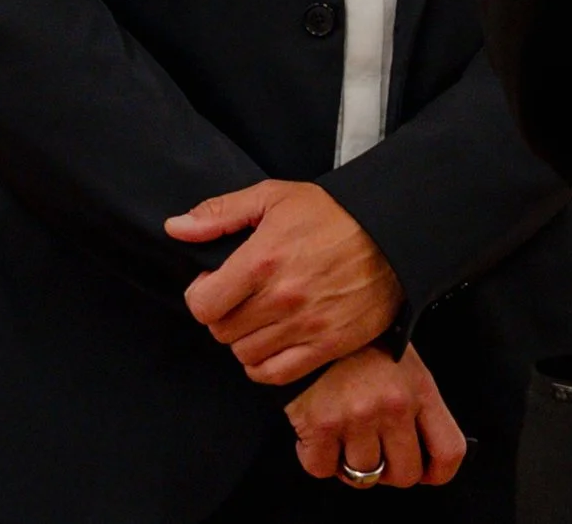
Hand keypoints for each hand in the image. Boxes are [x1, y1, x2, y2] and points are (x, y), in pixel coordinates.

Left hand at [166, 179, 401, 384]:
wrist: (395, 233)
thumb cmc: (336, 213)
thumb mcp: (275, 197)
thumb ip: (221, 214)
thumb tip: (176, 229)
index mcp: (263, 259)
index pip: (202, 304)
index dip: (202, 295)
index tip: (216, 285)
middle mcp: (282, 297)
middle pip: (222, 331)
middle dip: (225, 315)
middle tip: (243, 298)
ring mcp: (306, 324)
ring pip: (244, 354)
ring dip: (246, 338)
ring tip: (263, 317)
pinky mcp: (328, 344)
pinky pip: (275, 374)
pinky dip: (265, 365)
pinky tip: (273, 342)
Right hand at [287, 345, 468, 489]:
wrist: (315, 318)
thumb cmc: (361, 339)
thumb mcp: (404, 362)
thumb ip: (416, 403)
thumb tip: (421, 447)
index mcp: (421, 390)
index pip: (449, 451)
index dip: (438, 472)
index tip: (426, 473)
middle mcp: (394, 407)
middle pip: (405, 475)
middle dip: (390, 472)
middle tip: (378, 454)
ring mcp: (357, 418)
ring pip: (362, 477)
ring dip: (351, 464)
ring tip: (346, 438)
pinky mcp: (320, 426)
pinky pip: (322, 468)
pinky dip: (318, 459)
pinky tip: (321, 435)